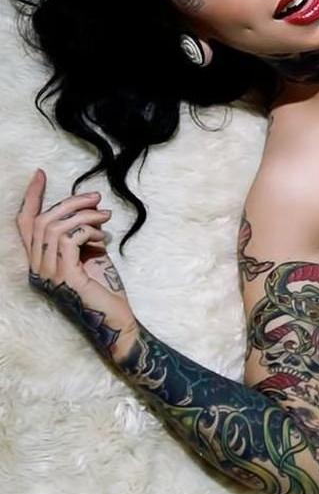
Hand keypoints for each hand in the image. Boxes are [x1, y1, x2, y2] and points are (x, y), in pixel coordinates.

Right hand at [15, 168, 138, 363]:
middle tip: (97, 197)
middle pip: (43, 221)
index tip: (40, 174)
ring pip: (56, 227)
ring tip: (105, 216)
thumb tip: (88, 207)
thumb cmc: (105, 288)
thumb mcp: (89, 252)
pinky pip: (69, 240)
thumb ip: (81, 233)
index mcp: (40, 262)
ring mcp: (49, 275)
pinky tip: (101, 237)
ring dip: (84, 215)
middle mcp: (38, 269)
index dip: (31, 198)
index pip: (26, 225)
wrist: (117, 319)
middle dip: (71, 202)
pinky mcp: (66, 278)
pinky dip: (87, 231)